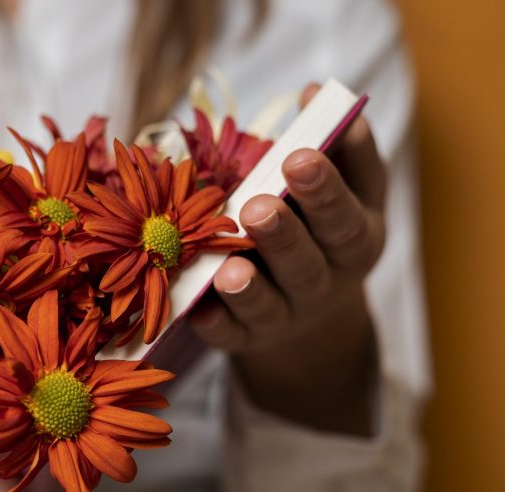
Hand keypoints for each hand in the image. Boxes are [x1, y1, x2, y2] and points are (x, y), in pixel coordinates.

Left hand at [190, 84, 385, 435]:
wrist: (313, 312)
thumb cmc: (322, 227)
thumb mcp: (347, 189)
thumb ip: (336, 145)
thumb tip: (310, 92)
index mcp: (354, 239)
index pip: (344, 217)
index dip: (324, 190)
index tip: (298, 157)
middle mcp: (324, 283)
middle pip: (306, 264)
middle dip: (282, 236)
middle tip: (257, 208)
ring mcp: (285, 317)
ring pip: (268, 307)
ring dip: (247, 289)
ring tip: (228, 270)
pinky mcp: (246, 339)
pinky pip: (229, 336)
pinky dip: (213, 324)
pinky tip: (196, 309)